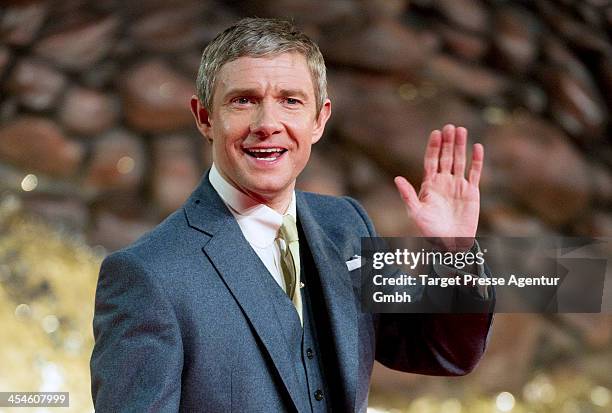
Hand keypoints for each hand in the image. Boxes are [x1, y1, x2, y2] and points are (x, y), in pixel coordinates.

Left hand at [394, 124, 483, 250]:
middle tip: (450, 126)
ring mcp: (458, 186)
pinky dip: (476, 160)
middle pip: (446, 157)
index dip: (433, 147)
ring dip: (460, 146)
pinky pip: (475, 173)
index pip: (431, 161)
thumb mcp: (415, 212)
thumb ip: (408, 195)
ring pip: (460, 161)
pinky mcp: (471, 192)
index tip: (436, 133)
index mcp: (429, 185)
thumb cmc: (429, 230)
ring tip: (461, 130)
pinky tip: (477, 147)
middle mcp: (444, 182)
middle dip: (447, 142)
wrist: (449, 243)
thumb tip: (396, 178)